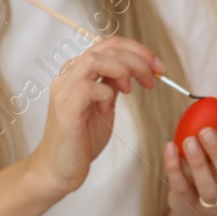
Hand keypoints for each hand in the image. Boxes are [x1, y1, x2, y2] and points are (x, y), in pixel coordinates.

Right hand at [29, 36, 162, 196]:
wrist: (59, 170)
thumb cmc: (81, 141)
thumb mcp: (104, 107)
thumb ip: (112, 85)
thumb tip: (132, 69)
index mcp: (77, 73)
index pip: (108, 45)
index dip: (137, 50)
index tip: (158, 67)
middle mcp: (68, 77)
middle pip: (105, 47)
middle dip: (138, 58)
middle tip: (154, 78)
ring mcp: (64, 91)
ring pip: (94, 59)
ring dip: (123, 69)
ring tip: (132, 89)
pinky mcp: (65, 110)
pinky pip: (88, 88)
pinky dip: (106, 93)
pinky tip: (109, 107)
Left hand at [162, 100, 216, 215]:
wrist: (197, 206)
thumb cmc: (213, 169)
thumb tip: (211, 102)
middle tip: (206, 131)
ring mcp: (215, 205)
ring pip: (208, 188)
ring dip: (198, 163)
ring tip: (188, 140)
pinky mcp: (190, 207)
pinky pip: (182, 189)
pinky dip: (175, 168)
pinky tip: (170, 148)